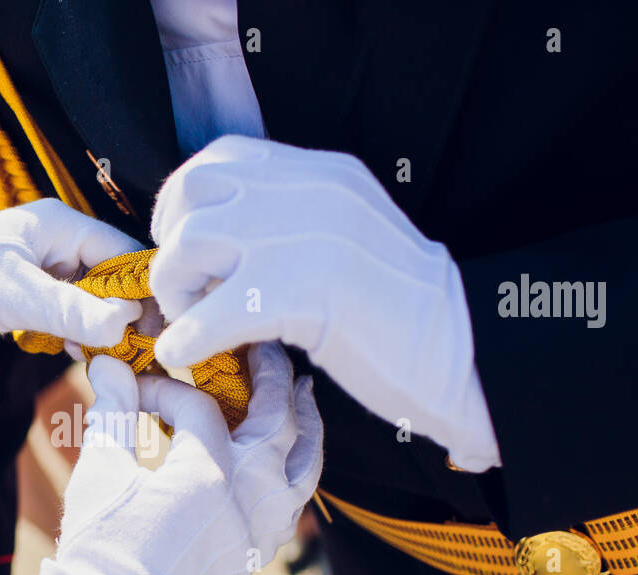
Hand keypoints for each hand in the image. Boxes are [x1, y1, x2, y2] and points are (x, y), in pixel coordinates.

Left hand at [0, 198, 143, 352]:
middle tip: (141, 352)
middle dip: (127, 314)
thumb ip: (70, 311)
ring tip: (111, 358)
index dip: (145, 290)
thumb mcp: (15, 296)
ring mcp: (49, 266)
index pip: (123, 251)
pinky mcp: (38, 291)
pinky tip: (79, 354)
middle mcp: (60, 240)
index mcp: (60, 224)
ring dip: (104, 328)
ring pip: (97, 297)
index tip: (161, 329)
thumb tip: (123, 326)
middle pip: (115, 276)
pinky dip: (82, 333)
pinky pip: (76, 311)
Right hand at [41, 342, 323, 574]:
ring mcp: (262, 527)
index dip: (168, 388)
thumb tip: (108, 361)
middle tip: (261, 345)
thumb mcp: (101, 474)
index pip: (199, 407)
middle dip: (269, 377)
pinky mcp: (261, 548)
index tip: (139, 386)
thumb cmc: (103, 551)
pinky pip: (298, 498)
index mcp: (207, 475)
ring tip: (301, 390)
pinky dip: (300, 465)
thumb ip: (112, 412)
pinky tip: (291, 450)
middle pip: (277, 419)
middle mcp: (249, 497)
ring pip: (305, 461)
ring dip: (305, 420)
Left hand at [148, 134, 500, 472]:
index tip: (183, 244)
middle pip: (194, 191)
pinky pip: (208, 315)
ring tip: (192, 322)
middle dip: (170, 242)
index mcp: (324, 174)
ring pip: (189, 245)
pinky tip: (188, 355)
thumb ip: (297, 220)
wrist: (467, 349)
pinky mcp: (301, 297)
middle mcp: (311, 193)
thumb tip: (225, 243)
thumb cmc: (406, 311)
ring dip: (174, 289)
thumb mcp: (352, 234)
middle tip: (183, 289)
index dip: (184, 201)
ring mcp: (304, 240)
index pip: (223, 157)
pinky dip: (184, 339)